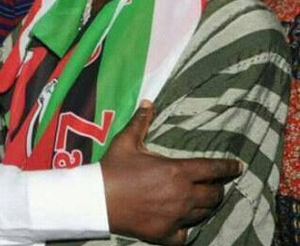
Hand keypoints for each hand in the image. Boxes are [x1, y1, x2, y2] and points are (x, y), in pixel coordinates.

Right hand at [101, 100, 241, 244]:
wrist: (97, 199)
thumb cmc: (113, 168)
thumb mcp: (126, 141)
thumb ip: (141, 122)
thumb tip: (148, 103)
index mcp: (176, 171)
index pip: (212, 168)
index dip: (228, 167)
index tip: (237, 166)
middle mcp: (182, 195)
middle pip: (214, 195)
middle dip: (217, 188)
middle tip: (214, 183)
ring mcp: (175, 217)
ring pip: (203, 213)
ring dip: (204, 205)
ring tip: (200, 199)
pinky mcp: (166, 233)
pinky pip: (186, 235)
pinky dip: (187, 229)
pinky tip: (182, 222)